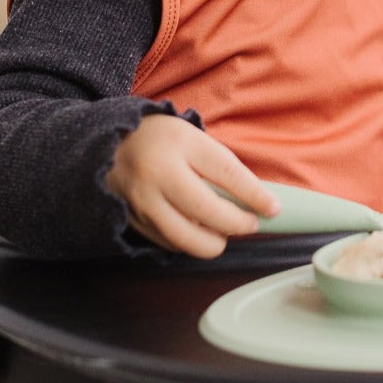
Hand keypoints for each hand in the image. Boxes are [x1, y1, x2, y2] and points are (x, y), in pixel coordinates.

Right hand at [104, 114, 280, 257]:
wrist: (108, 142)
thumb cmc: (161, 139)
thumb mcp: (194, 138)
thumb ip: (222, 167)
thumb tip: (256, 201)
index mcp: (179, 143)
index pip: (227, 173)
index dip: (255, 196)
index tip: (273, 209)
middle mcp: (157, 173)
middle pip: (208, 213)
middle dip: (238, 225)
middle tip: (251, 223)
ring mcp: (141, 200)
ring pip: (188, 238)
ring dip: (214, 241)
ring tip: (224, 231)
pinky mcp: (132, 220)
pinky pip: (170, 243)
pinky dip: (190, 243)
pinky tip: (198, 231)